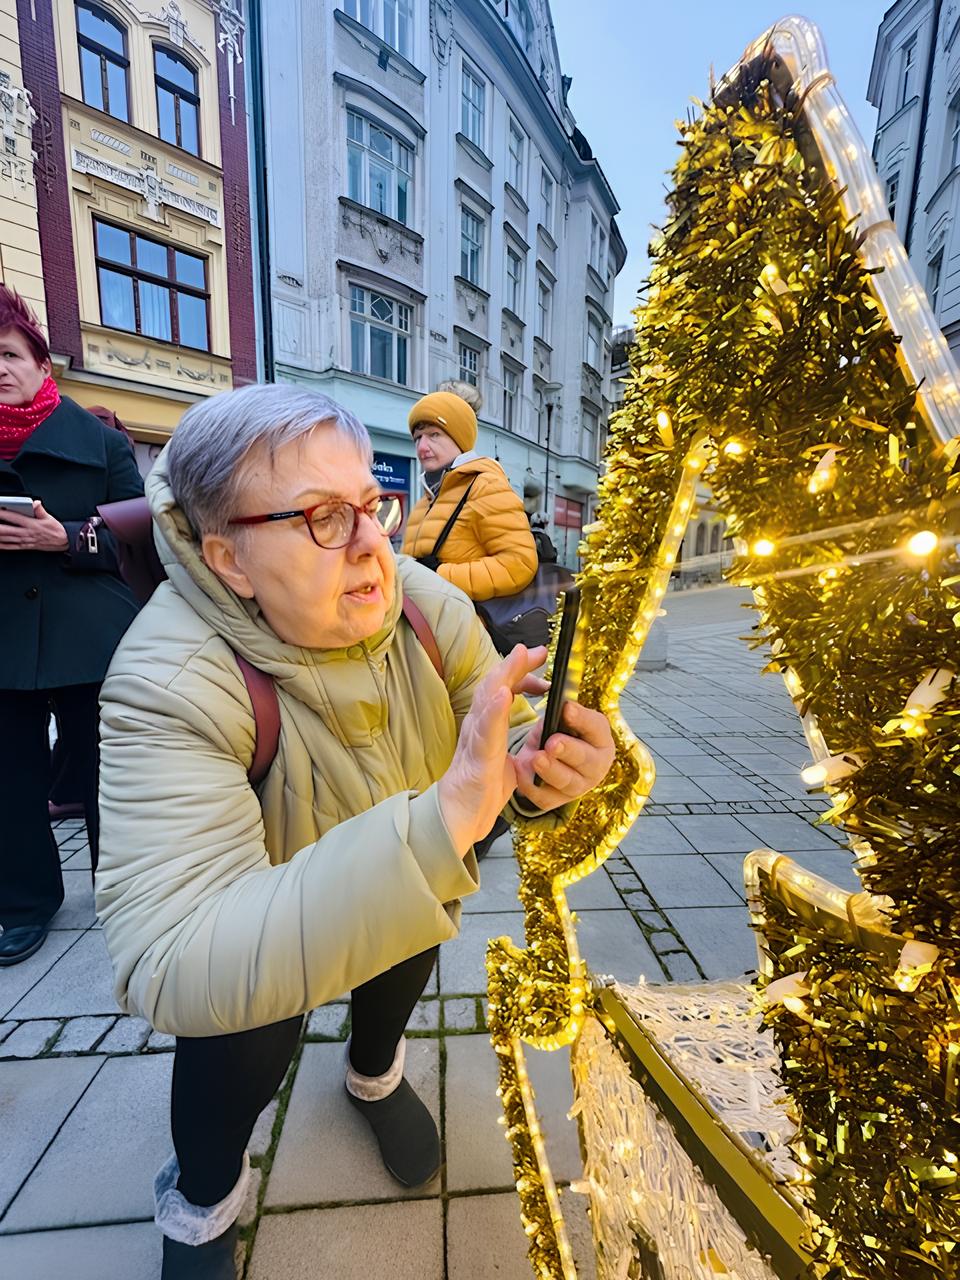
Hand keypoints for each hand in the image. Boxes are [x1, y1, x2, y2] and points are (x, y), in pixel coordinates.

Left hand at [0, 501, 67, 551]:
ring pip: (5, 539)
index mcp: (31, 524)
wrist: (63, 542)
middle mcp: (26, 533)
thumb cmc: (55, 530)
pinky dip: (1, 545)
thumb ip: (40, 509)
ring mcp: (24, 541)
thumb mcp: (49, 517)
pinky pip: (9, 547)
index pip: (13, 517)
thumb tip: (35, 502)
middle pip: (6, 530)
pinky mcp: (24, 546)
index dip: (2, 513)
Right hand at [438, 644, 547, 854]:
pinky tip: (505, 694)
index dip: (520, 672)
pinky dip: (494, 710)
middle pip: (494, 684)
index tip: (540, 661)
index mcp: (486, 723)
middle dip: (515, 663)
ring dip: (504, 675)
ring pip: (487, 700)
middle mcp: (478, 724)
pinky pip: (486, 731)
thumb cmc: (482, 787)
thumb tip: (533, 724)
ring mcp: (476, 739)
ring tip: (519, 656)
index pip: (502, 688)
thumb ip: (511, 734)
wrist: (461, 815)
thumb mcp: (505, 754)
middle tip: (537, 649)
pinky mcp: (478, 757)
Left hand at [513, 701, 614, 813]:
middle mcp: (596, 765)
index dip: (581, 718)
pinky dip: (531, 786)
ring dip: (551, 771)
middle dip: (568, 750)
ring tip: (536, 758)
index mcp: (600, 738)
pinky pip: (546, 798)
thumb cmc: (559, 732)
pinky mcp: (559, 800)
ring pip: (567, 782)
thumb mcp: (561, 718)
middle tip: (552, 742)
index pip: (596, 727)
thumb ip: (562, 714)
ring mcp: (580, 786)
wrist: (549, 758)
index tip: (566, 708)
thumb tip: (556, 707)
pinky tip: (521, 772)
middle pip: (586, 760)